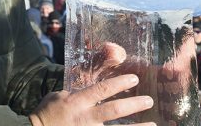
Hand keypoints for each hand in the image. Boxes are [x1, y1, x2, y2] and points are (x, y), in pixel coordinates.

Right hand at [29, 74, 153, 125]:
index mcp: (77, 102)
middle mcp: (85, 118)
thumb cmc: (47, 114)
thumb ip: (76, 92)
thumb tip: (92, 86)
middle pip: (113, 111)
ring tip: (153, 125)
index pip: (101, 90)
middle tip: (149, 101)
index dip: (119, 83)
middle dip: (133, 105)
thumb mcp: (58, 97)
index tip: (134, 79)